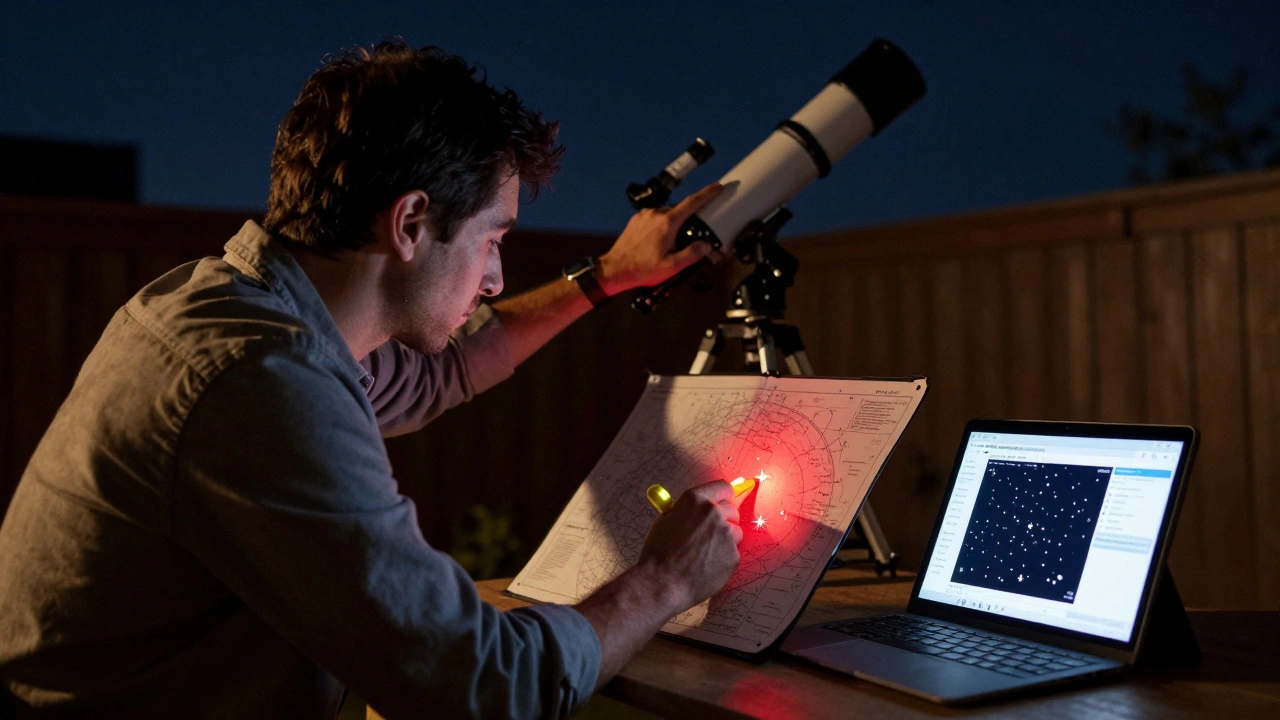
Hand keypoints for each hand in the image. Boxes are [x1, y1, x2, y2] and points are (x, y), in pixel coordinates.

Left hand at [595, 183, 724, 296]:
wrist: (615, 269)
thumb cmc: (642, 268)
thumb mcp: (673, 266)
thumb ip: (693, 254)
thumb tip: (706, 245)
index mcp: (668, 223)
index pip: (692, 202)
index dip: (707, 194)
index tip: (717, 188)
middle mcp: (656, 214)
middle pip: (680, 212)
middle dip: (688, 222)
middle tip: (690, 238)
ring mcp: (645, 215)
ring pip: (667, 216)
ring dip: (674, 226)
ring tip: (670, 246)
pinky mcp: (637, 220)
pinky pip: (655, 219)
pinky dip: (661, 227)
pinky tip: (658, 243)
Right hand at [635, 479, 742, 611]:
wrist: (662, 582)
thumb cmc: (659, 553)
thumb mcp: (665, 520)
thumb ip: (685, 511)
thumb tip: (697, 508)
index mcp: (695, 500)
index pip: (723, 487)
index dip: (723, 496)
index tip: (724, 502)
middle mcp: (714, 513)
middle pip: (732, 510)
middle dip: (725, 520)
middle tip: (712, 533)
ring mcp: (726, 534)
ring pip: (735, 533)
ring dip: (725, 541)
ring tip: (704, 554)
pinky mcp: (733, 555)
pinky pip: (733, 553)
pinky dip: (723, 559)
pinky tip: (706, 566)